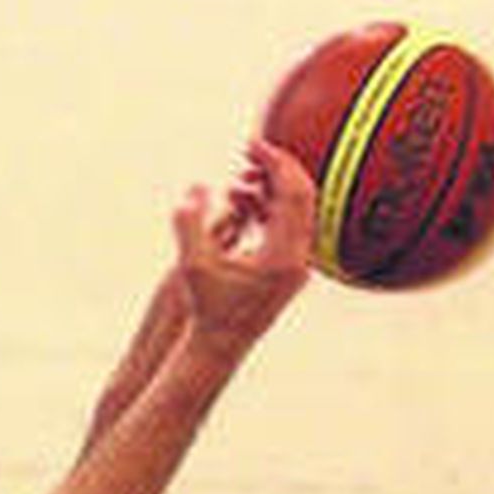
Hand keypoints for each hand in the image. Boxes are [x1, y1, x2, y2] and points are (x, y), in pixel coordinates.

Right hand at [172, 138, 315, 357]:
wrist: (219, 348)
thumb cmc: (203, 310)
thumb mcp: (191, 265)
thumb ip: (190, 224)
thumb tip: (195, 188)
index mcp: (281, 255)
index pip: (291, 191)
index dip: (274, 161)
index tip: (253, 145)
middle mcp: (298, 260)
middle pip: (303, 195)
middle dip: (277, 169)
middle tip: (250, 154)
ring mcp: (299, 267)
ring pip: (298, 211)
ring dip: (272, 189)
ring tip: (239, 182)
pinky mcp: (292, 272)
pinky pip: (291, 226)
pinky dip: (271, 209)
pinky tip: (242, 205)